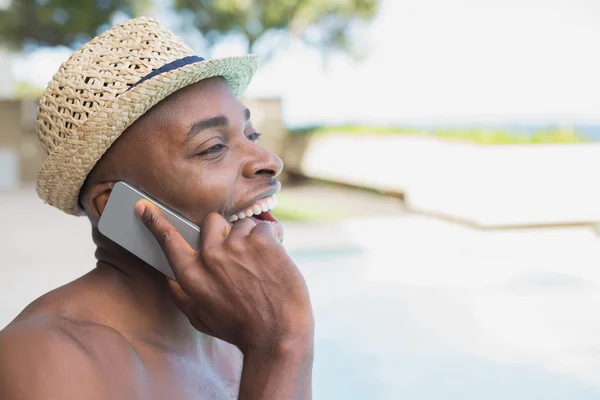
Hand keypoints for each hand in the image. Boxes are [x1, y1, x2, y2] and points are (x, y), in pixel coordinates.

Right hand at [135, 200, 313, 353]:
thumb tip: (169, 279)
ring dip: (251, 238)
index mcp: (192, 275)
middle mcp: (210, 257)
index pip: (168, 240)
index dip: (155, 221)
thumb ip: (182, 297)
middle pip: (211, 222)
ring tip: (261, 264)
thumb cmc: (241, 329)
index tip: (144, 206)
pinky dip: (272, 239)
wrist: (277, 335)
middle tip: (239, 251)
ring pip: (242, 224)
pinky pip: (264, 226)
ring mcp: (236, 246)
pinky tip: (275, 260)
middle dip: (224, 231)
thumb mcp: (201, 319)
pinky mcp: (262, 240)